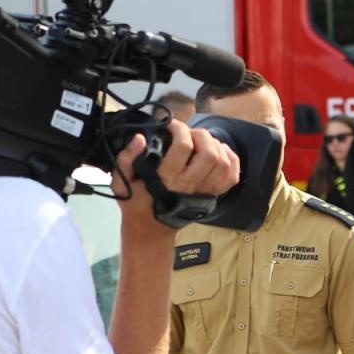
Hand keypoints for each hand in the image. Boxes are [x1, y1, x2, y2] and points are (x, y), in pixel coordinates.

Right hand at [114, 122, 240, 234]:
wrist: (151, 229)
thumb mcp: (121, 183)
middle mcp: (190, 184)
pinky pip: (231, 177)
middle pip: (209, 153)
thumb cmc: (136, 203)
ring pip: (223, 163)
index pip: (183, 147)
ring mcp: (204, 191)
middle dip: (200, 135)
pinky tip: (220, 150)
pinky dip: (231, 160)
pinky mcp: (212, 195)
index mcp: (167, 179)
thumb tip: (140, 138)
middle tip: (188, 132)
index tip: (170, 125)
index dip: (178, 129)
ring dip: (215, 145)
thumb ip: (126, 159)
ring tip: (201, 141)